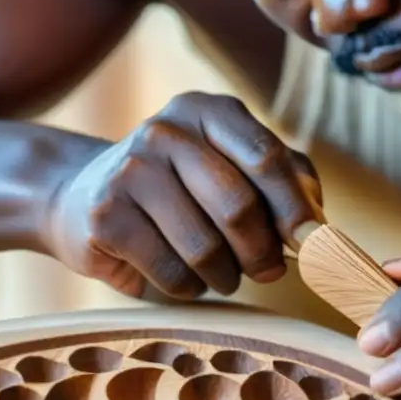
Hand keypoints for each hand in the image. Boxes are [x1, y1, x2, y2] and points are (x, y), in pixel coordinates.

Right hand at [42, 92, 322, 300]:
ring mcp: (130, 170)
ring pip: (205, 247)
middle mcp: (167, 131)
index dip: (295, 207)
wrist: (82, 196)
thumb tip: (319, 226)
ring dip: (227, 276)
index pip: (266, 157)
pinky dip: (190, 288)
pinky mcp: (106, 216)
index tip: (313, 243)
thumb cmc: (183, 186)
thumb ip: (289, 181)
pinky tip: (187, 279)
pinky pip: (171, 272)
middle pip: (238, 205)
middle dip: (263, 251)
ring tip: (224, 274)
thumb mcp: (236, 166)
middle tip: (269, 271)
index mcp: (209, 111)